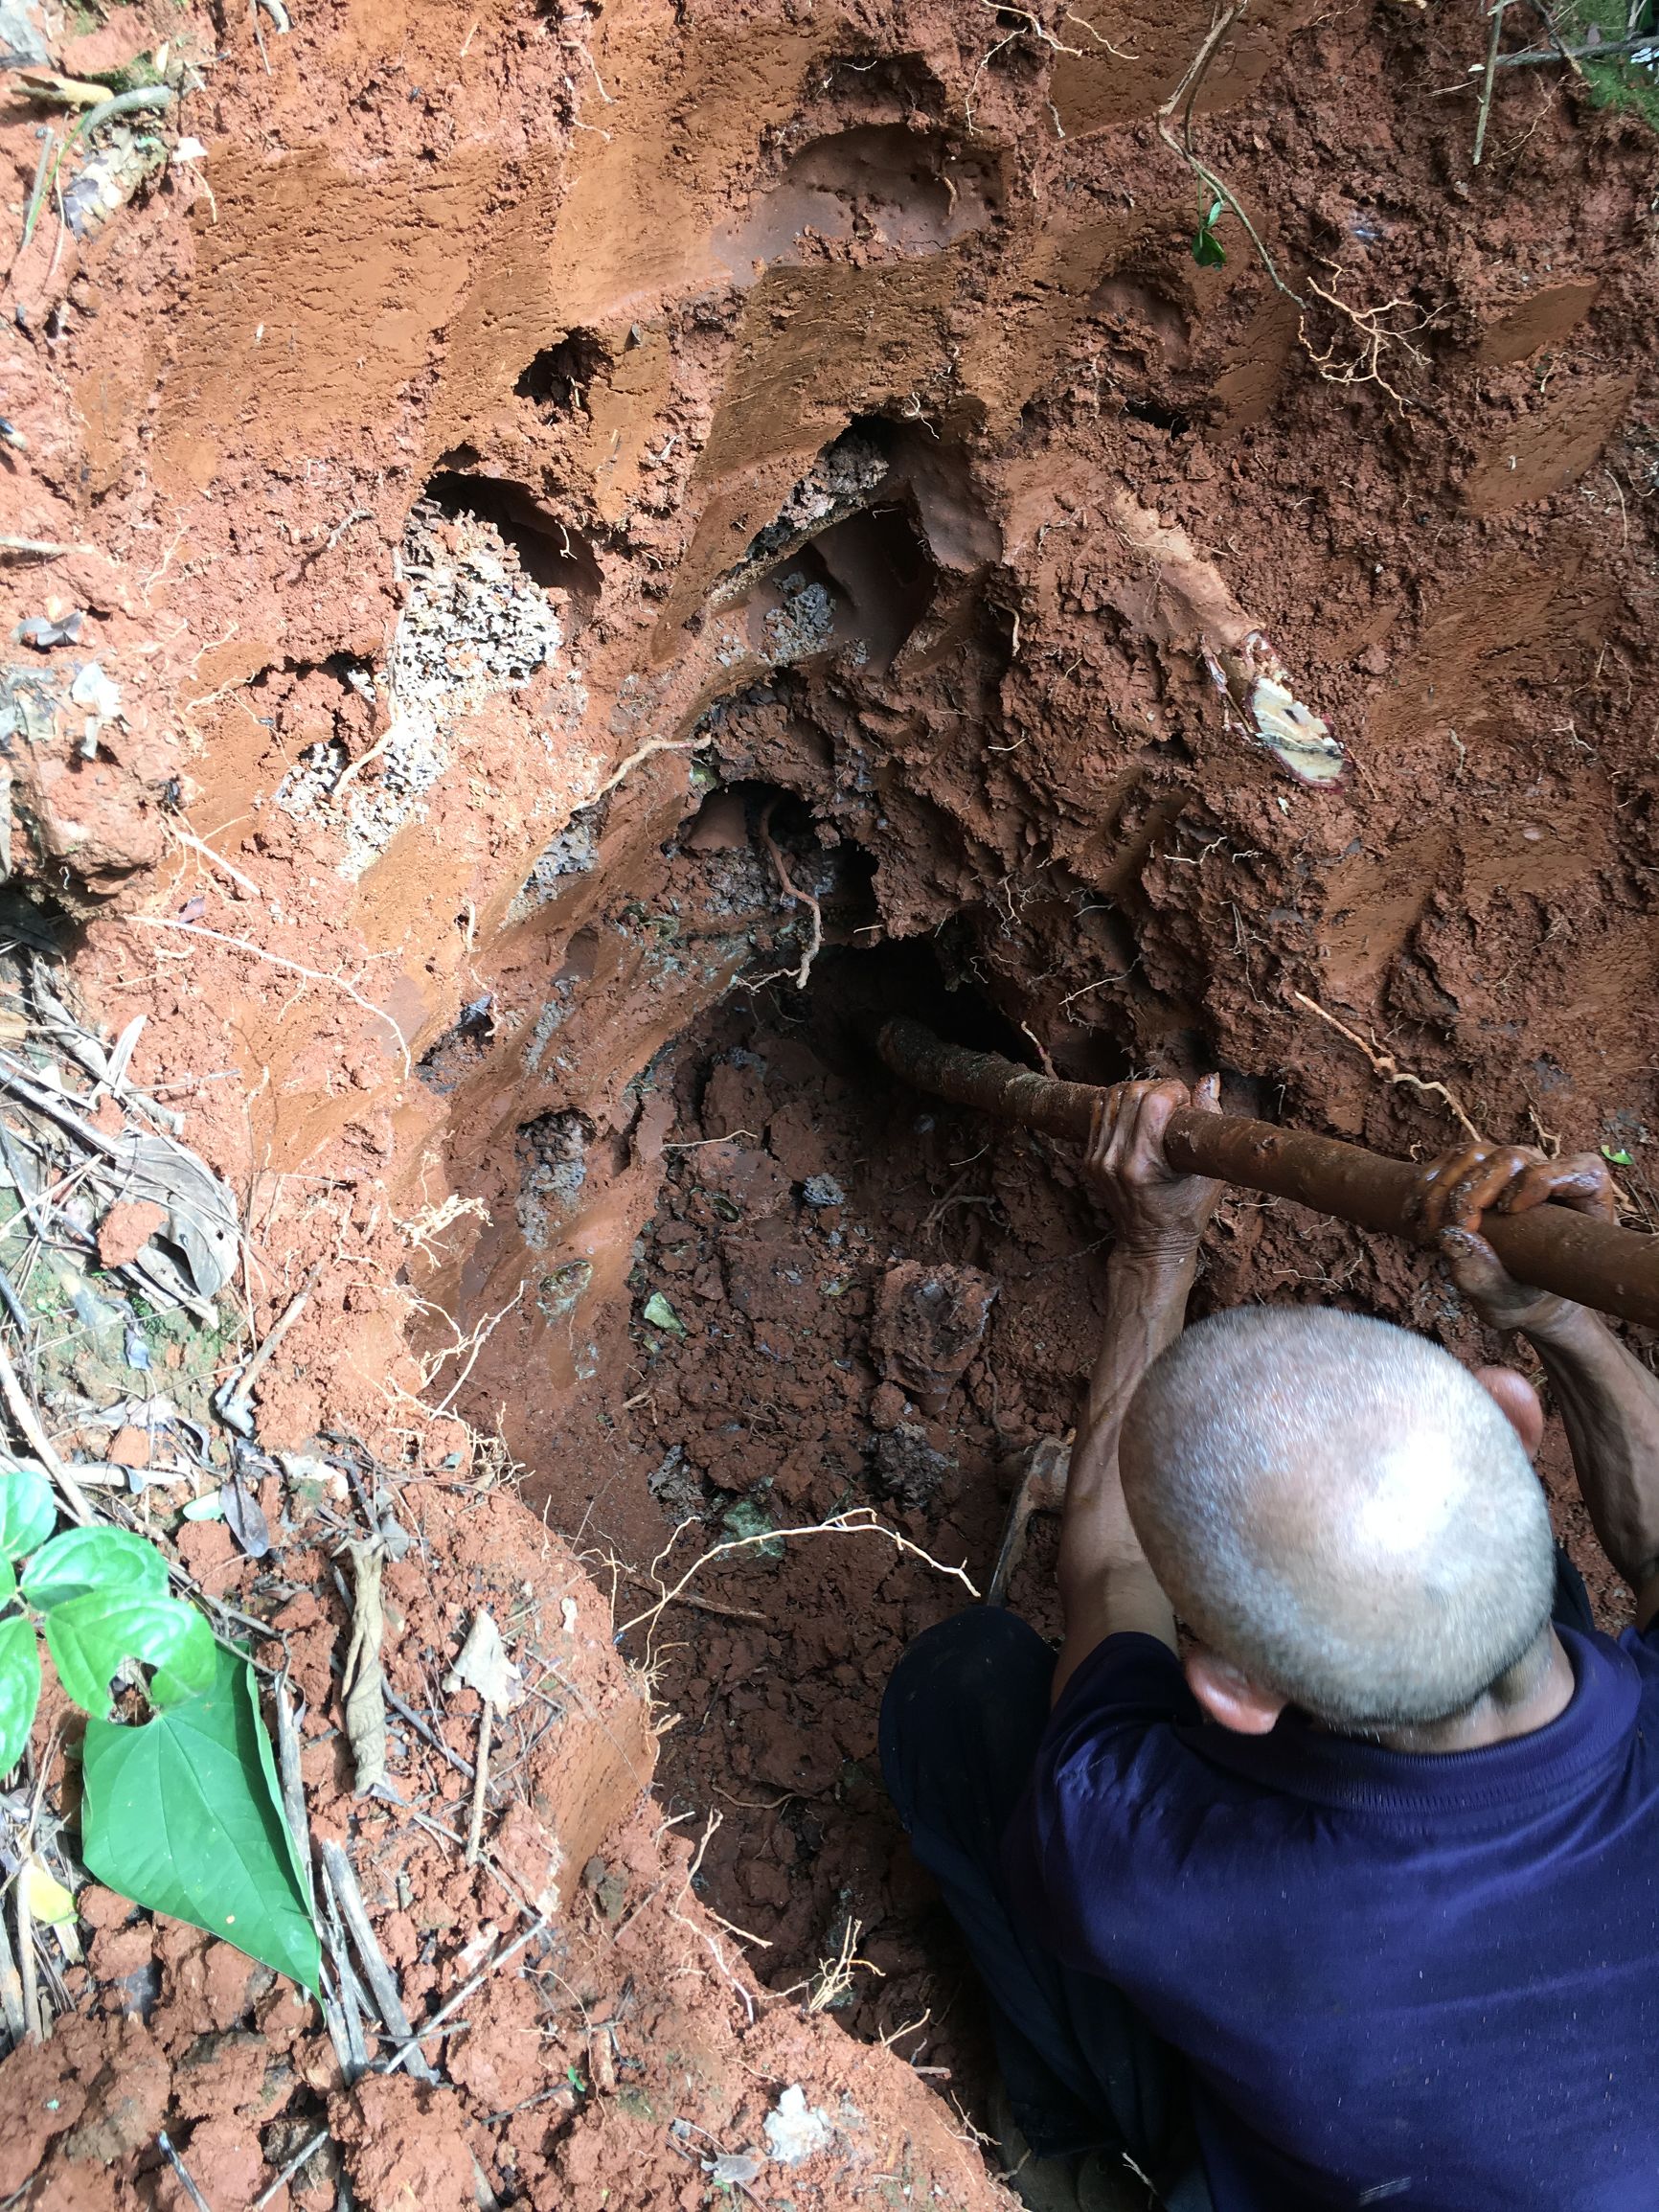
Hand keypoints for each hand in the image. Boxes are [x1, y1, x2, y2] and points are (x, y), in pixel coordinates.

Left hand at [1084, 1074, 1223, 1255]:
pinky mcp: (1089, 1159)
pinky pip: (1099, 1112)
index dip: (1174, 1091)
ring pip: (1111, 1097)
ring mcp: (1097, 1159)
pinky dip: (1118, 1103)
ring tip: (1156, 1105)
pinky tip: (1137, 1113)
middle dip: (1157, 1087)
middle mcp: (1114, 1160)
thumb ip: (1210, 1122)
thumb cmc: (1187, 1213)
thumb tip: (1209, 1080)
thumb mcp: (1210, 1174)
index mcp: (1142, 1166)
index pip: (1152, 1102)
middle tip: (1174, 1101)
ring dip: (1136, 1091)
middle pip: (1130, 1093)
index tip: (1187, 1101)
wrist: (1151, 1244)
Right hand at [1415, 1141, 1613, 1334]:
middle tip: (1451, 1232)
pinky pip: (1451, 1159)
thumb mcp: (1506, 1300)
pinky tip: (1413, 1215)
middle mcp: (1551, 1174)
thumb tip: (1450, 1235)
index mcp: (1583, 1204)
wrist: (1512, 1293)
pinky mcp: (1482, 1167)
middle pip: (1513, 1157)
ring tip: (1426, 1230)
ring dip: (1442, 1189)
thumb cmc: (1523, 1298)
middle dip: (1473, 1192)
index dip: (1545, 1179)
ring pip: (1476, 1153)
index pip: (1581, 1170)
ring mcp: (1515, 1167)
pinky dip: (1427, 1185)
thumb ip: (1483, 1274)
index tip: (1511, 1210)